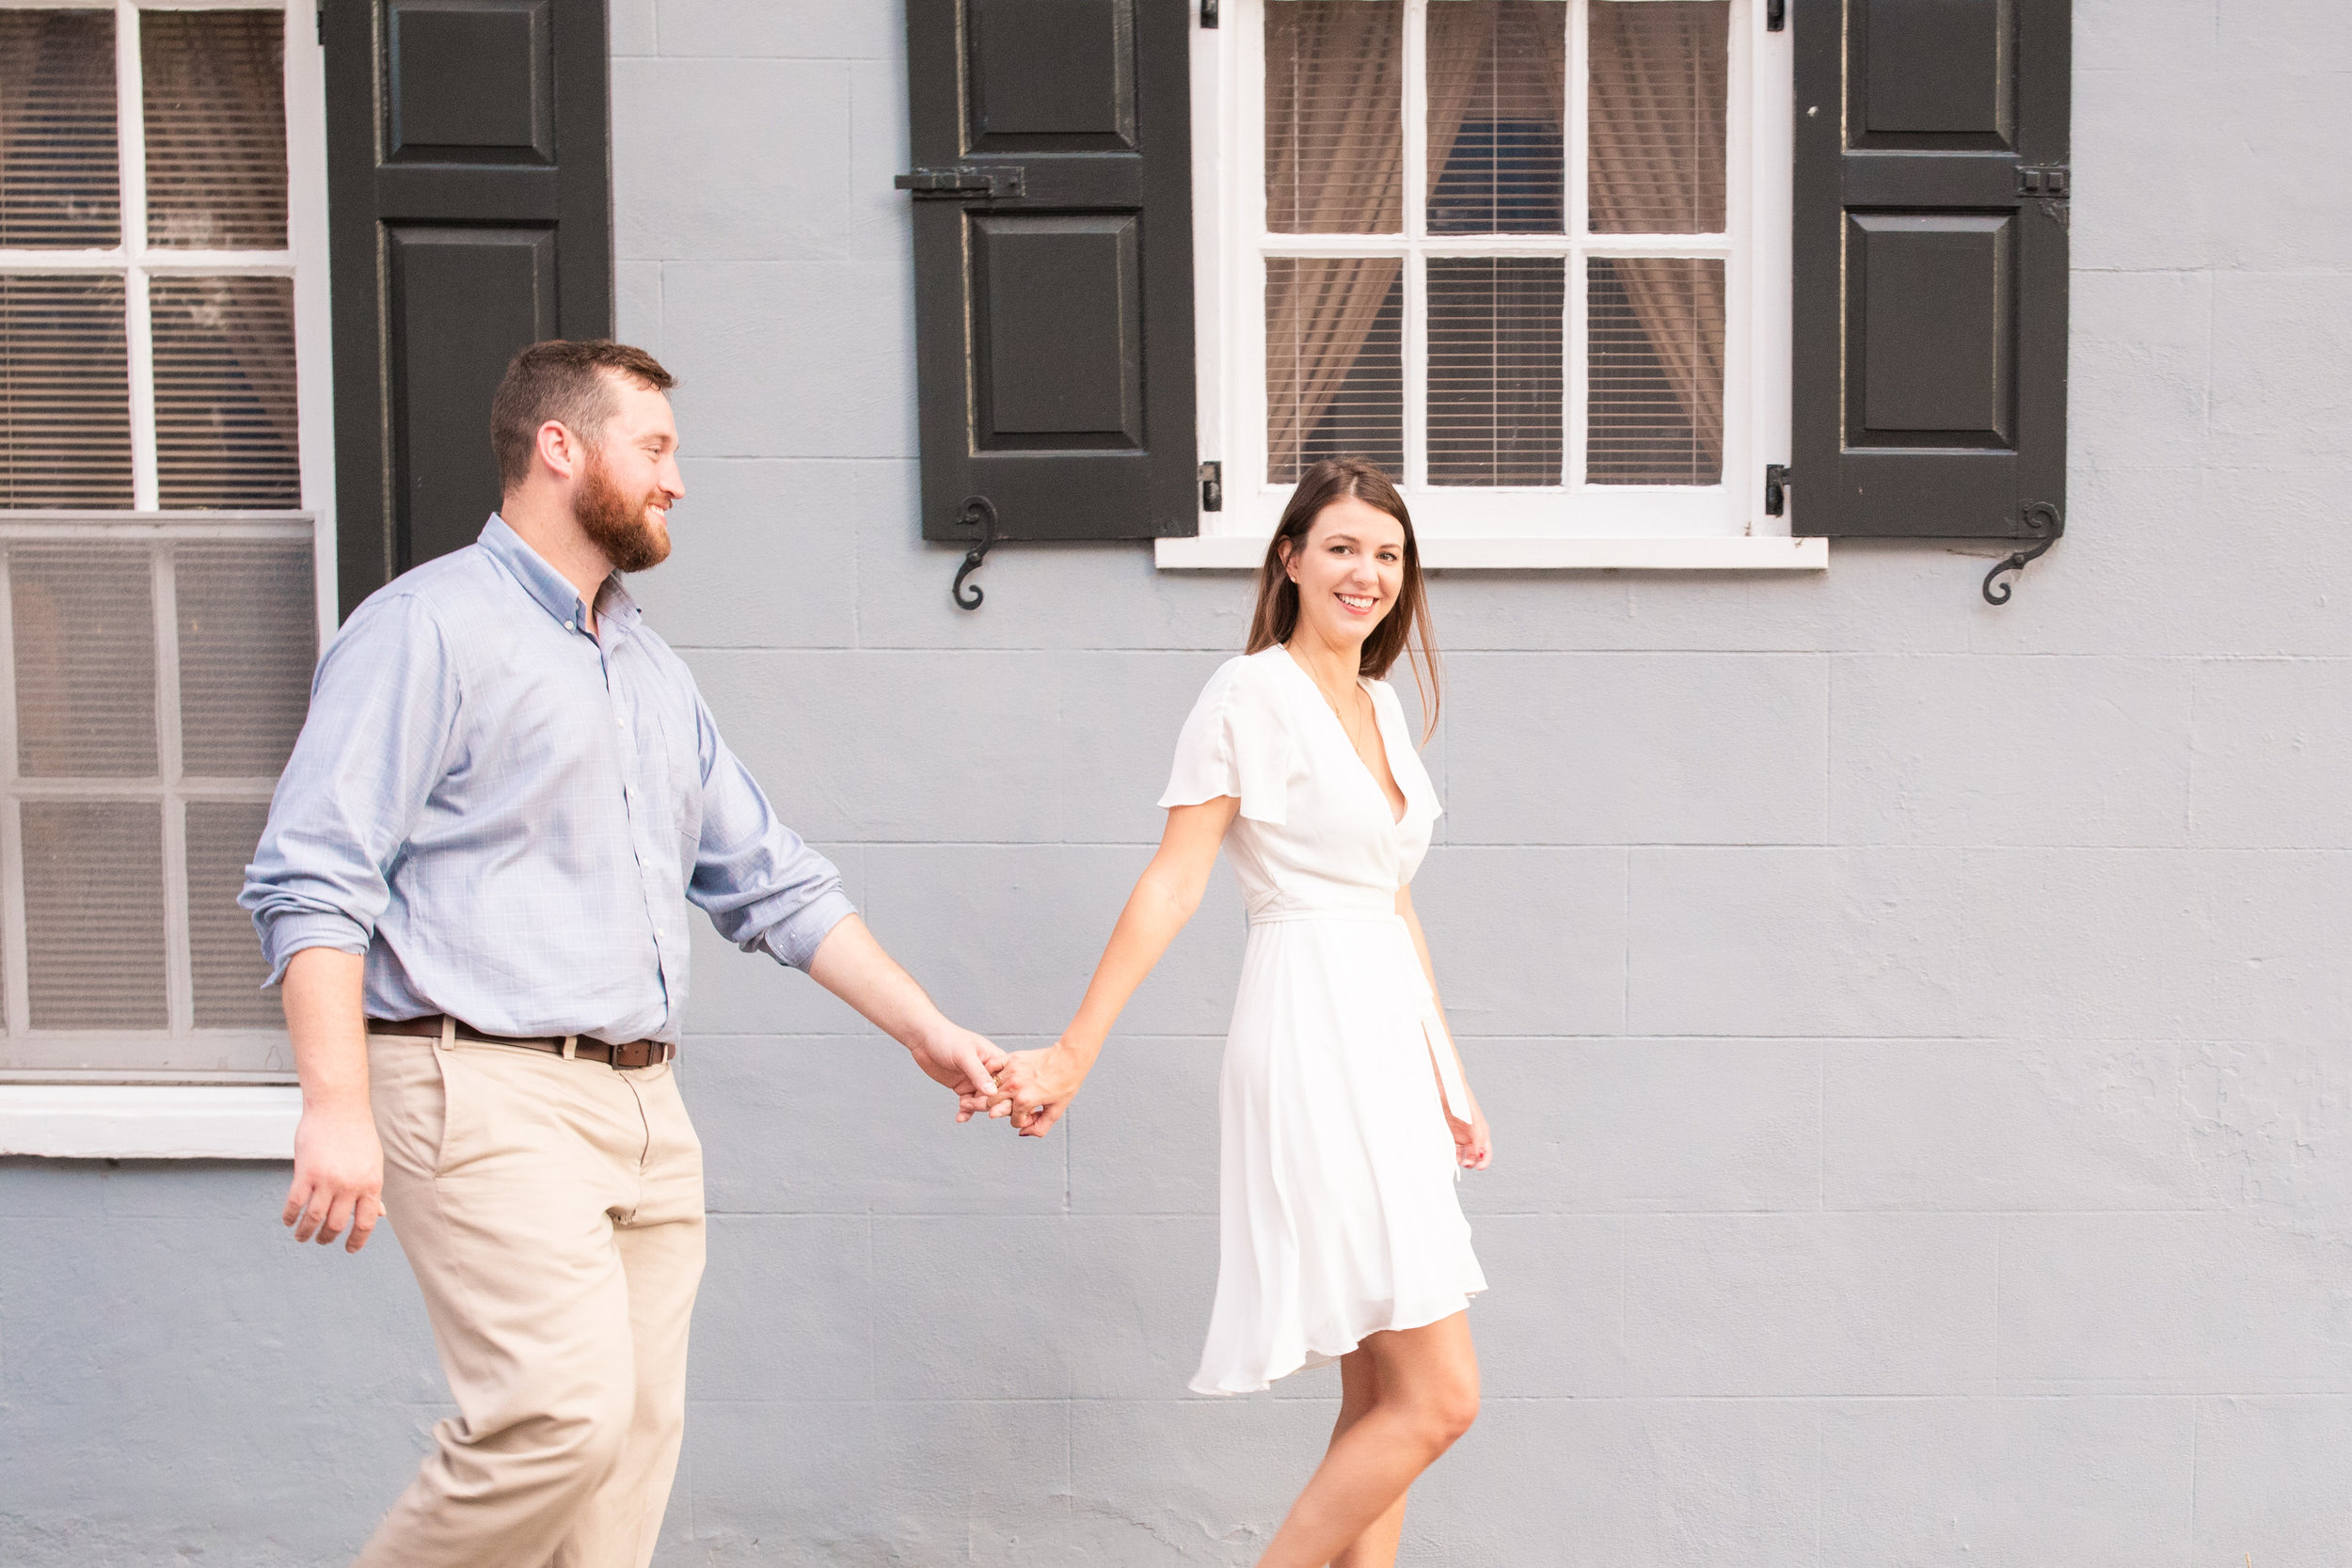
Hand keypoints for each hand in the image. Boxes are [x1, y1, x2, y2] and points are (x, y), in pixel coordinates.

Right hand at [282, 1100, 384, 1252]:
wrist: (339, 1107)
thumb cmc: (357, 1135)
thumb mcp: (373, 1163)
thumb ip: (371, 1190)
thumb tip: (379, 1214)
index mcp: (371, 1184)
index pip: (366, 1222)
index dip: (357, 1240)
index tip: (349, 1249)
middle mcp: (351, 1185)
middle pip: (337, 1225)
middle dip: (327, 1238)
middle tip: (320, 1241)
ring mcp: (328, 1180)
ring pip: (314, 1218)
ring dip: (306, 1233)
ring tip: (301, 1237)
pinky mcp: (306, 1172)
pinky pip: (295, 1203)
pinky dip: (290, 1216)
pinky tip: (288, 1220)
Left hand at [908, 1020, 1007, 1121]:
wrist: (923, 1039)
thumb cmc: (947, 1038)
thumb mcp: (964, 1055)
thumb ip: (978, 1074)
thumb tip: (992, 1093)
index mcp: (994, 1058)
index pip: (1009, 1078)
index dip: (1010, 1092)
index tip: (1005, 1103)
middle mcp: (987, 1072)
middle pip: (998, 1093)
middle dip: (994, 1104)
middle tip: (989, 1113)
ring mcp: (974, 1081)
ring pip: (983, 1101)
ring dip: (976, 1108)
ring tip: (965, 1105)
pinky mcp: (962, 1088)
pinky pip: (968, 1105)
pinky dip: (965, 1112)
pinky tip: (960, 1118)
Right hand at [991, 1042, 1090, 1137]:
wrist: (1069, 1059)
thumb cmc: (1065, 1083)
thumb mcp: (1056, 1111)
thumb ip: (1040, 1127)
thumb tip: (1022, 1133)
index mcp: (1025, 1100)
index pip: (1014, 1121)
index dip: (1025, 1120)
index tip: (1034, 1113)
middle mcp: (1014, 1086)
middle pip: (993, 1106)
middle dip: (1005, 1110)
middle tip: (1018, 1105)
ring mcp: (1011, 1071)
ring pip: (990, 1090)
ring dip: (998, 1095)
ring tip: (1012, 1094)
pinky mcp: (1011, 1059)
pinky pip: (991, 1068)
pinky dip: (991, 1075)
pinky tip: (1001, 1079)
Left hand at [1448, 1098, 1491, 1171]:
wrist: (1448, 1088)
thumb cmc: (1463, 1101)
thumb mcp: (1474, 1121)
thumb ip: (1478, 1138)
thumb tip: (1480, 1154)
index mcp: (1482, 1131)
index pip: (1486, 1152)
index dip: (1485, 1162)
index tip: (1479, 1167)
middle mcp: (1472, 1135)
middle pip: (1475, 1156)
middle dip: (1472, 1163)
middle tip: (1466, 1163)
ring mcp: (1461, 1135)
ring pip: (1463, 1154)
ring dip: (1462, 1161)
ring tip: (1458, 1161)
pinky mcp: (1450, 1134)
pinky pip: (1453, 1149)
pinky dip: (1452, 1155)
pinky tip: (1449, 1157)